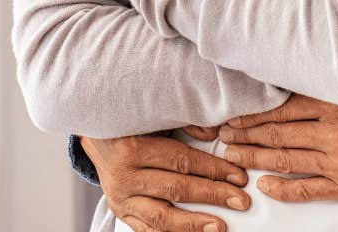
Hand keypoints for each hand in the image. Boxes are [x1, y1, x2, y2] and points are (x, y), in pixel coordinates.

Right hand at [82, 131, 250, 231]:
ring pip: (161, 217)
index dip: (213, 169)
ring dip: (193, 224)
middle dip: (212, 195)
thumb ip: (185, 124)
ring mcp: (121, 199)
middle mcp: (124, 176)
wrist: (97, 138)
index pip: (181, 161)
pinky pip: (147, 230)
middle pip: (175, 189)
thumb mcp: (155, 118)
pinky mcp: (120, 212)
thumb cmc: (132, 125)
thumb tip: (217, 133)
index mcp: (133, 147)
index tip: (238, 176)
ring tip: (219, 227)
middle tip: (240, 200)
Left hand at [213, 94, 337, 203]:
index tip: (231, 118)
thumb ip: (329, 88)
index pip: (281, 109)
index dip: (252, 115)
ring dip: (254, 158)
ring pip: (285, 159)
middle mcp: (334, 132)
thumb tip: (290, 82)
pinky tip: (264, 185)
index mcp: (336, 104)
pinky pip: (307, 189)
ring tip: (232, 156)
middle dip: (245, 136)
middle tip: (221, 137)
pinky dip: (282, 188)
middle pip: (277, 134)